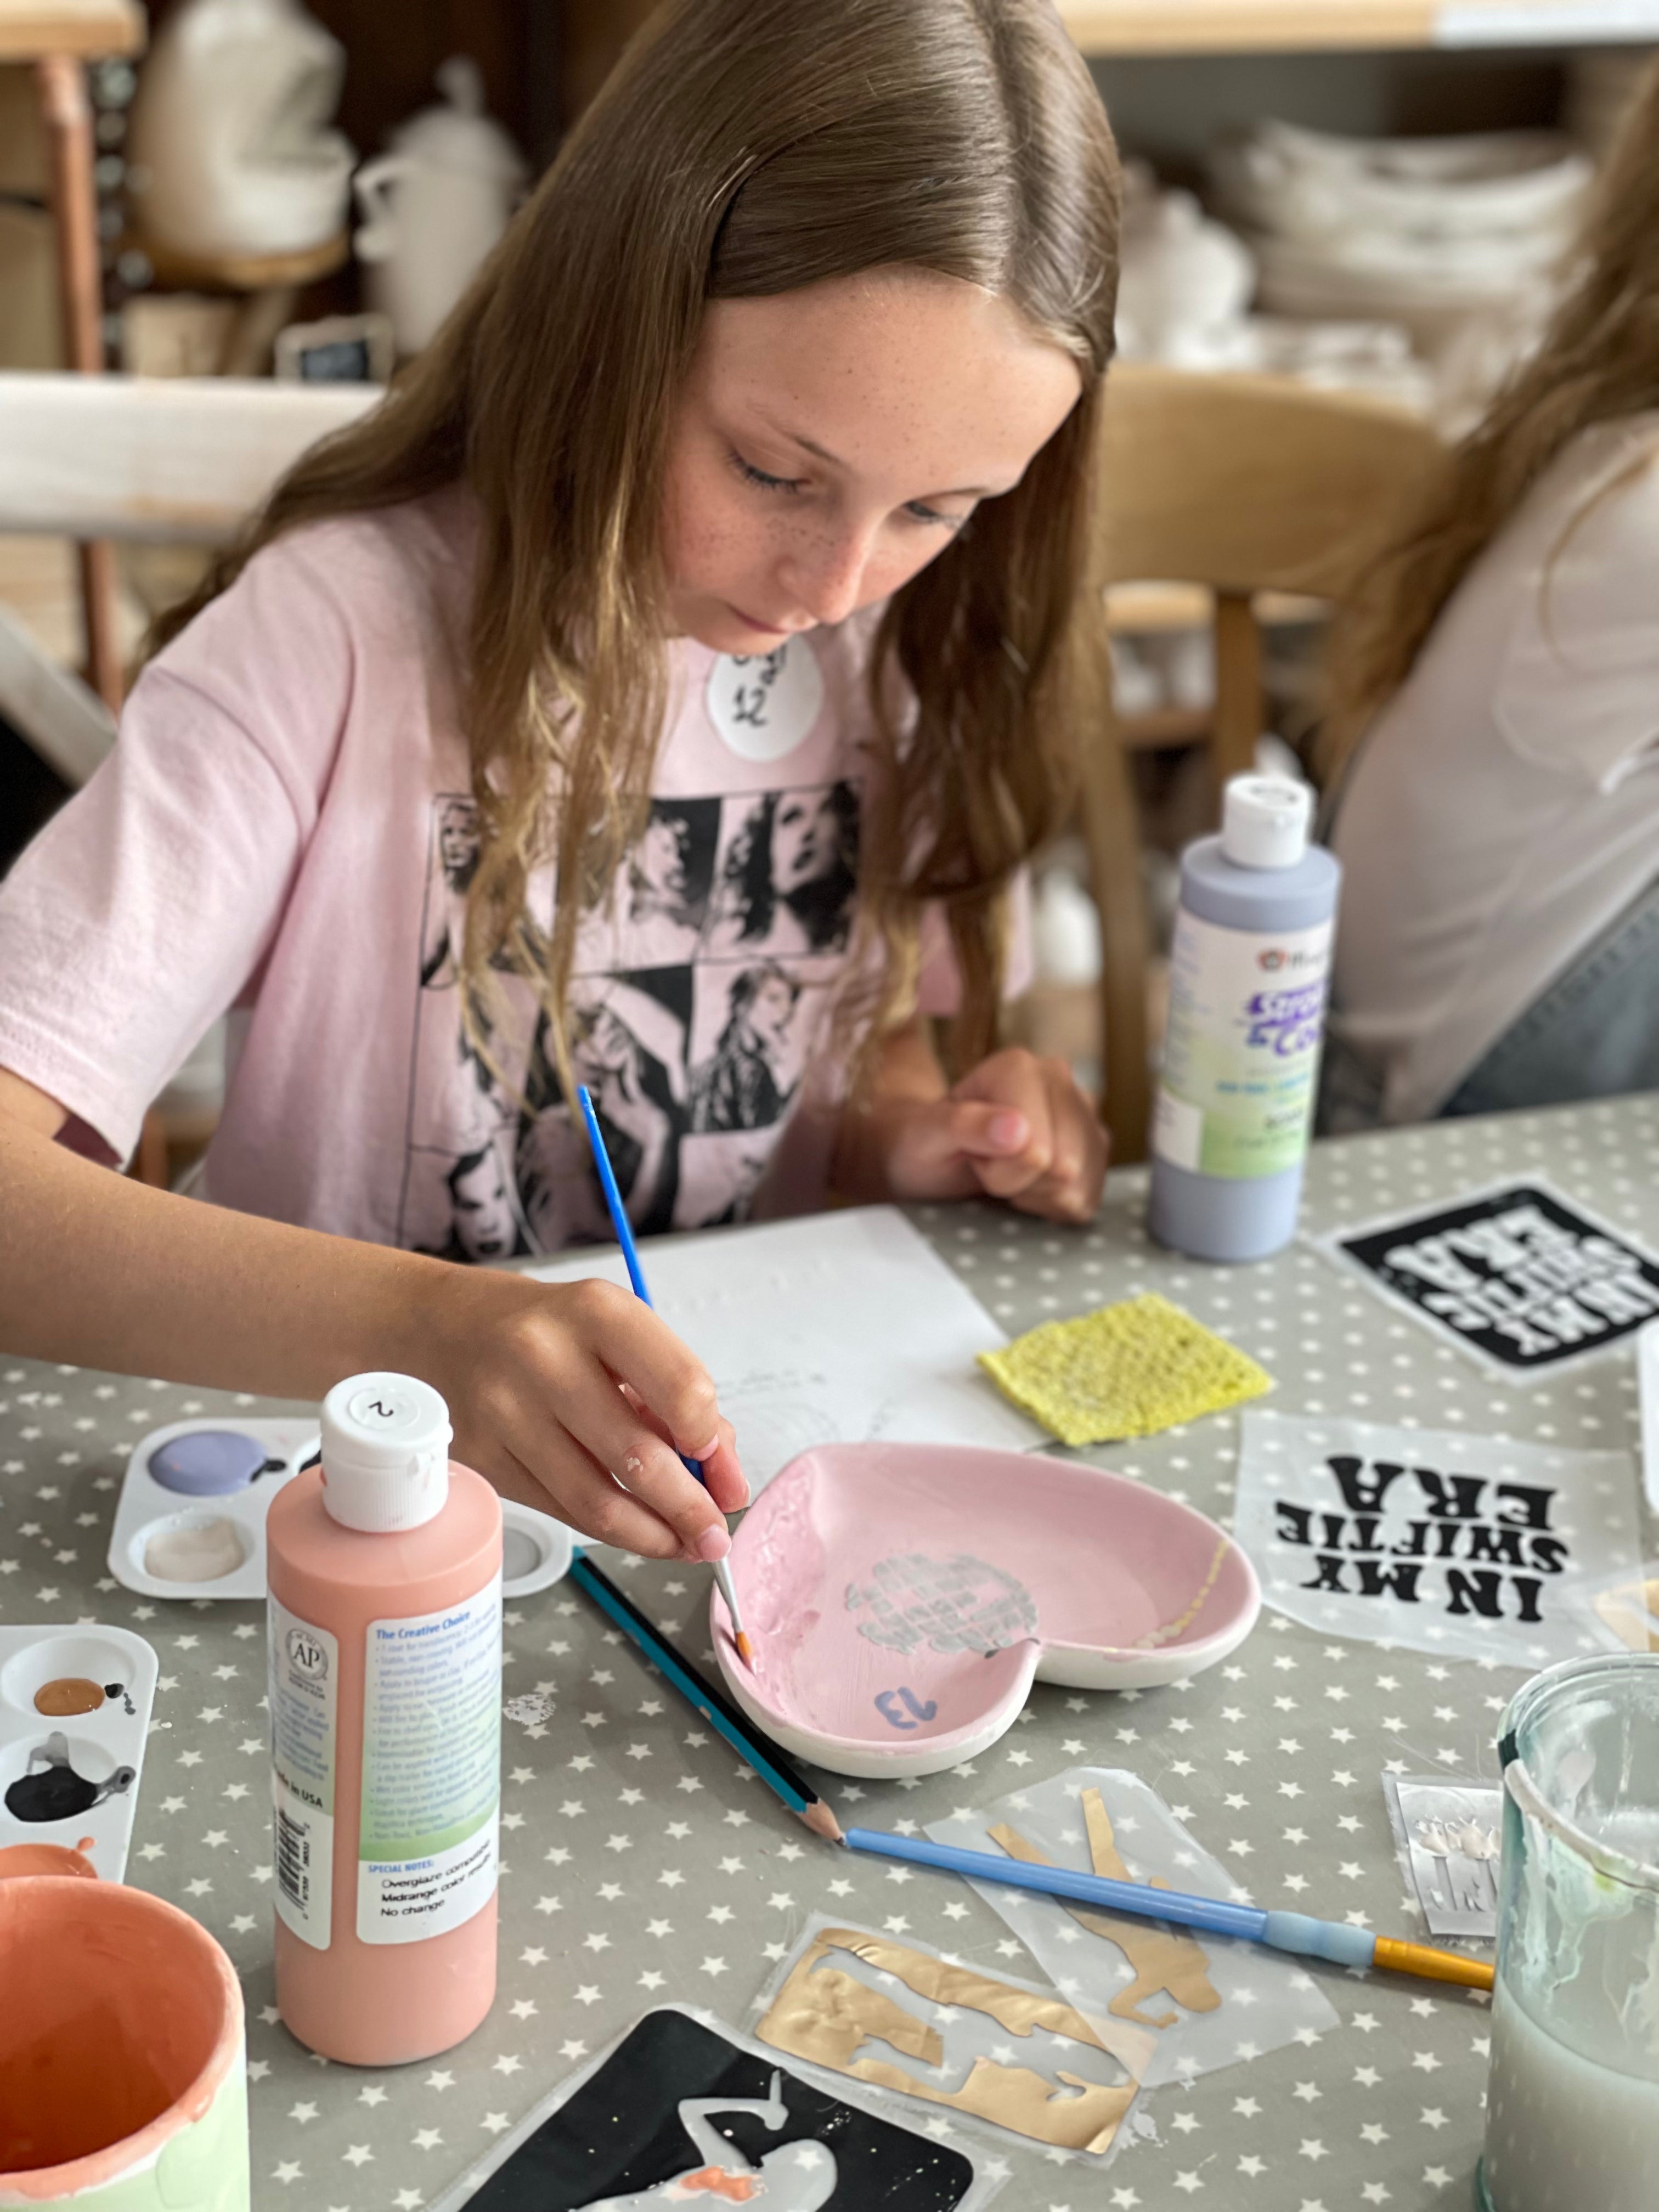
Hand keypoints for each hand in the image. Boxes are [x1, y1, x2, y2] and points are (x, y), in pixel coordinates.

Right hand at [417, 1268, 746, 1561]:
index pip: (681, 1387)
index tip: (724, 1470)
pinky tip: (637, 1533)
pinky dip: (609, 1532)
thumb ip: (676, 1395)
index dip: (712, 1442)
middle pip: (639, 1457)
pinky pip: (561, 1510)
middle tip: (716, 1535)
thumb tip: (723, 1480)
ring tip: (685, 1545)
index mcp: (596, 1311)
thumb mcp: (618, 1333)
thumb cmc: (550, 1332)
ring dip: (654, 1535)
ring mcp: (505, 1410)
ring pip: (597, 1500)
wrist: (445, 1329)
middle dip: (691, 1509)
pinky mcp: (482, 1456)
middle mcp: (545, 1357)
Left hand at [878, 1047, 1107, 1222]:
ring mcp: (1085, 1112)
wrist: (934, 1152)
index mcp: (1020, 1067)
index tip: (973, 1156)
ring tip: (1007, 1170)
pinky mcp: (1097, 1145)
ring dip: (1035, 1195)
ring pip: (1077, 1187)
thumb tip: (1018, 1130)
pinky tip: (1028, 1183)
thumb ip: (963, 1126)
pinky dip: (1052, 1205)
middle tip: (988, 1164)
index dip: (999, 1172)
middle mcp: (1060, 1079)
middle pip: (1063, 1169)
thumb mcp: (926, 1136)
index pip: (1035, 1152)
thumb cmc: (924, 1141)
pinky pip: (1086, 1200)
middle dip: (1019, 1184)